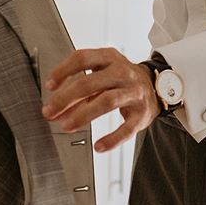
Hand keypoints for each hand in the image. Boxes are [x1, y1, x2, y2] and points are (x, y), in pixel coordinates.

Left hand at [41, 47, 160, 151]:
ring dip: (83, 114)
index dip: (63, 71)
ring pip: (106, 101)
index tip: (50, 85)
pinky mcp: (142, 113)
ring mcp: (133, 92)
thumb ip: (78, 92)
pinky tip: (99, 146)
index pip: (82, 58)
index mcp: (109, 57)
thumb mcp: (101, 75)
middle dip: (66, 98)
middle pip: (90, 82)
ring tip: (66, 126)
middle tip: (49, 112)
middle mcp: (122, 72)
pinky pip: (127, 128)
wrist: (156, 86)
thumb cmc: (120, 80)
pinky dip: (113, 139)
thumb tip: (54, 111)